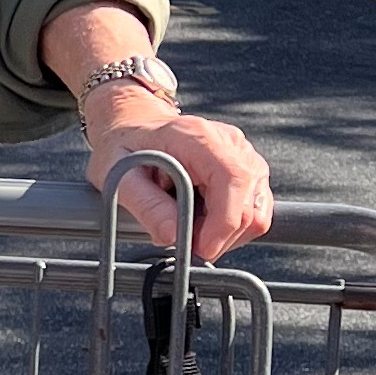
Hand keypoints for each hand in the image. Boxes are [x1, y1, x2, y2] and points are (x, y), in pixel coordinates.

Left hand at [81, 95, 273, 262]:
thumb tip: (173, 236)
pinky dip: (231, 226)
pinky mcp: (248, 170)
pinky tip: (203, 219)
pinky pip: (255, 211)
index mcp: (198, 137)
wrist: (134, 126)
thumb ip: (146, 205)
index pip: (232, 181)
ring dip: (225, 234)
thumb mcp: (119, 175)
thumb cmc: (126, 147)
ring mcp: (244, 155)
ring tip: (189, 223)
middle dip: (219, 236)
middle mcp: (230, 142)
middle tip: (183, 240)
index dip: (222, 223)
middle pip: (248, 204)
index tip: (199, 248)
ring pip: (256, 213)